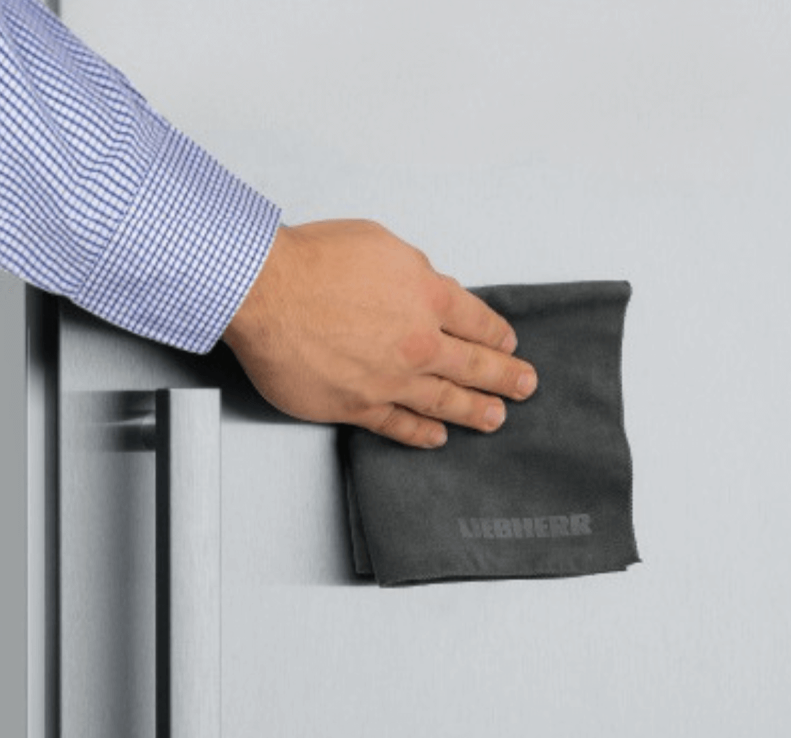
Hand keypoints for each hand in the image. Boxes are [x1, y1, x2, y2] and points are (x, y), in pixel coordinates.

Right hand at [221, 219, 536, 447]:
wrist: (264, 291)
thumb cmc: (312, 260)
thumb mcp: (381, 245)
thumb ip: (414, 273)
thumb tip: (429, 290)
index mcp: (428, 297)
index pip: (477, 321)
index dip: (496, 335)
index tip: (509, 346)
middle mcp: (418, 343)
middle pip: (474, 365)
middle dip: (505, 378)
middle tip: (526, 387)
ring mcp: (389, 380)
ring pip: (444, 401)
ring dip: (475, 411)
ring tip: (496, 419)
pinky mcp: (357, 405)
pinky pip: (398, 425)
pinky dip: (421, 433)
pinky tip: (438, 438)